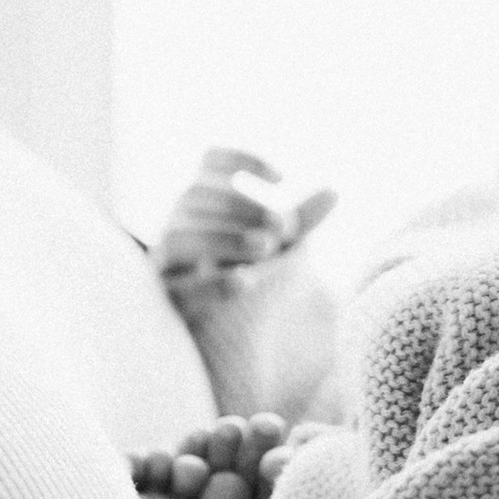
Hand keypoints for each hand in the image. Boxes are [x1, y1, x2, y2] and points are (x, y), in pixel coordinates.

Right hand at [154, 147, 339, 417]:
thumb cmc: (245, 276)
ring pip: (178, 237)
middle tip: (284, 227)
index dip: (240, 159)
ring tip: (266, 248)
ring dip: (224, 239)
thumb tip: (334, 190)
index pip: (209, 161)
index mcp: (202, 203)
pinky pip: (175, 288)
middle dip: (241, 206)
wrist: (222, 338)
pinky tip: (244, 282)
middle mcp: (176, 224)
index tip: (282, 178)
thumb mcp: (276, 249)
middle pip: (194, 194)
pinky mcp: (165, 301)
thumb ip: (299, 222)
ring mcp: (165, 262)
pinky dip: (210, 283)